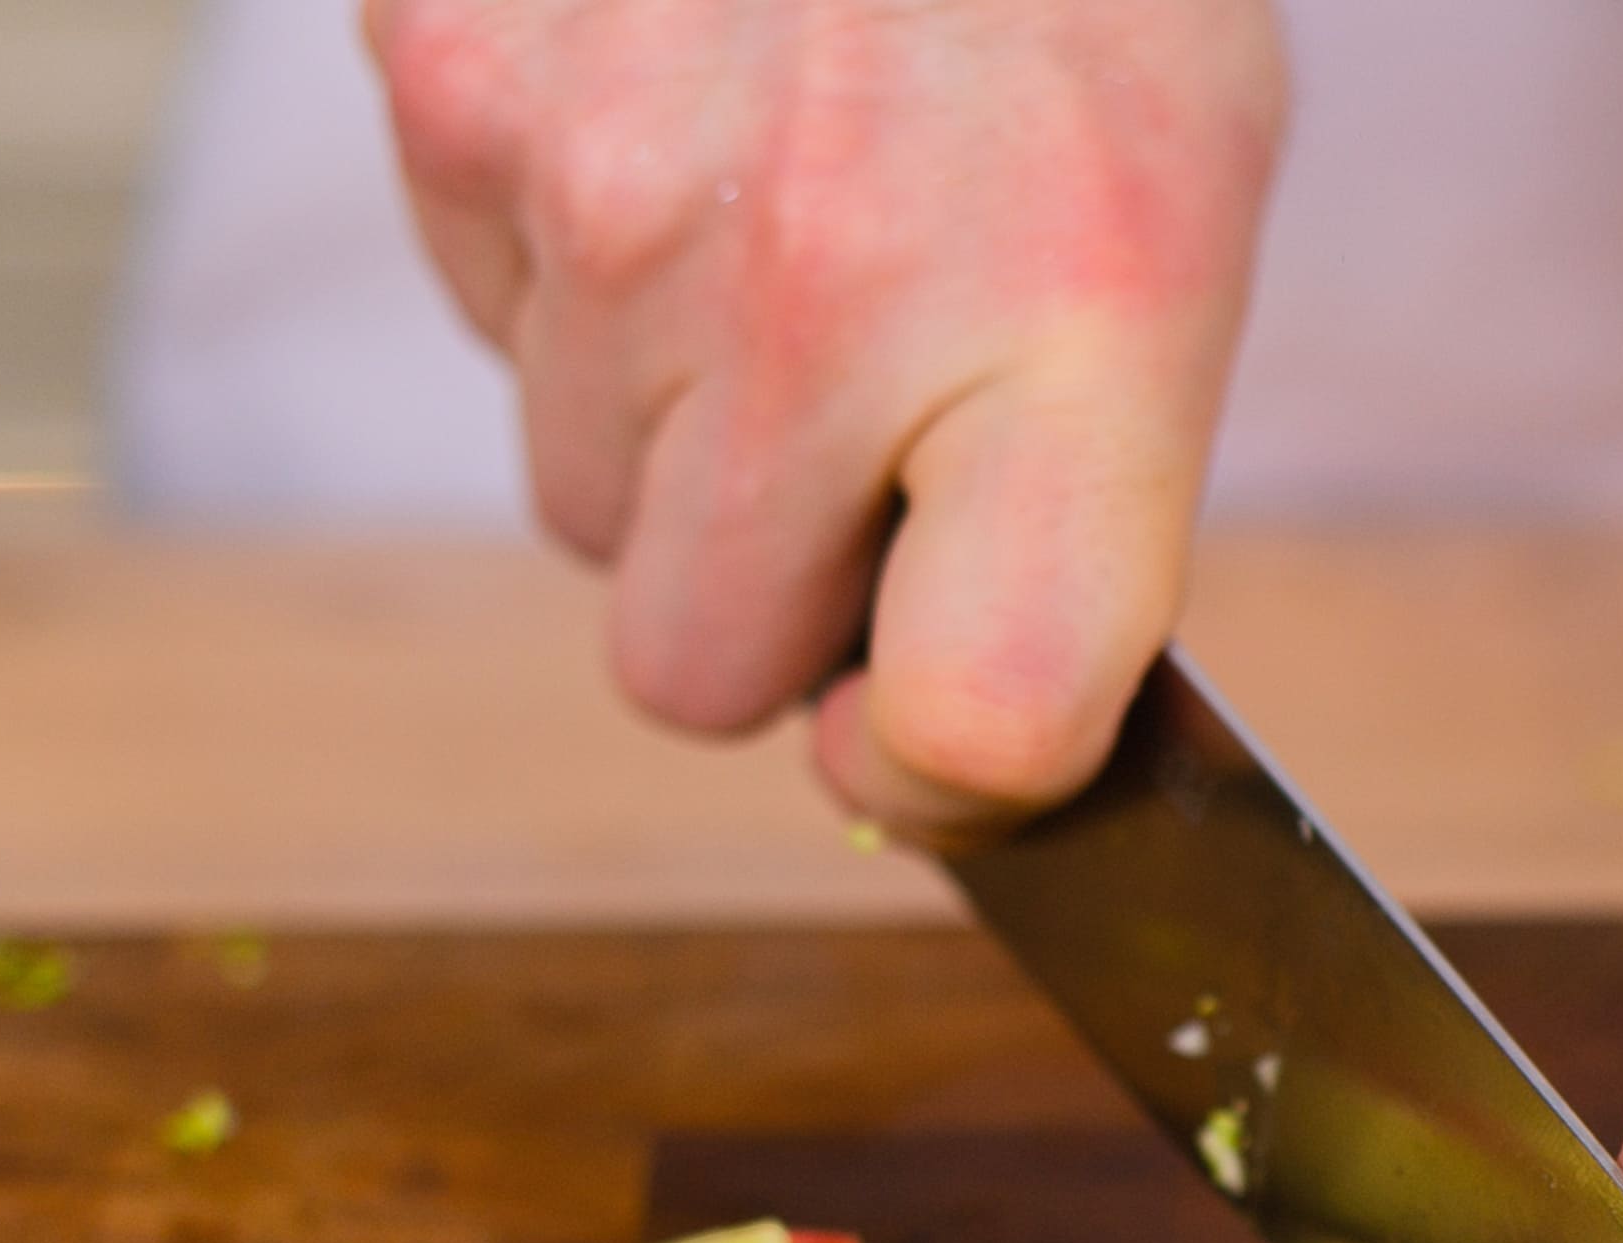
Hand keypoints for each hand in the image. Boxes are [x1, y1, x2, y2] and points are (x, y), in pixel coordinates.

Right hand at [370, 0, 1283, 839]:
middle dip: (762, 585)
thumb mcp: (1172, 229)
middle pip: (693, 666)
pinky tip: (674, 125)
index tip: (921, 716)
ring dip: (661, 422)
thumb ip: (1074, 521)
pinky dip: (562, 272)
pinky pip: (485, 322)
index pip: (974, 721)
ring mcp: (606, 201)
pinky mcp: (450, 96)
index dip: (930, 767)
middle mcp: (819, 295)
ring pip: (575, 503)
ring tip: (775, 216)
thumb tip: (915, 740)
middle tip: (853, 415)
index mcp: (1067, 337)